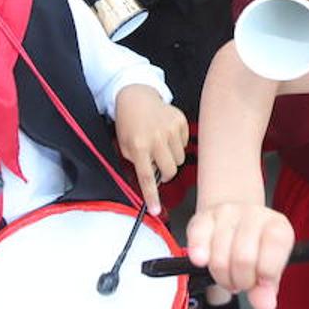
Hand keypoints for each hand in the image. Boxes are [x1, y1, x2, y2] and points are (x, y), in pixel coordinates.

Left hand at [115, 85, 188, 214]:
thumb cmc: (129, 124)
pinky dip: (176, 145)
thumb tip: (151, 182)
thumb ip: (137, 164)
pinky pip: (184, 145)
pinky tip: (166, 135)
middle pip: (170, 171)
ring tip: (160, 146)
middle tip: (157, 165)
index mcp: (139, 146)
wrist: (136, 97)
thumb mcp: (125, 146)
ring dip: (171, 158)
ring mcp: (170, 129)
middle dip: (165, 173)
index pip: (147, 177)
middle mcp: (156, 138)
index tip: (157, 210)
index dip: (152, 196)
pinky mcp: (180, 122)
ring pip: (179, 160)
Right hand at [186, 202, 294, 308]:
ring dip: (221, 276)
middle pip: (243, 261)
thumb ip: (267, 289)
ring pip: (218, 258)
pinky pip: (197, 240)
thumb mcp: (270, 269)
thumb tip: (264, 306)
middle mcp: (255, 216)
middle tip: (241, 281)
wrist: (236, 220)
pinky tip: (204, 261)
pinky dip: (199, 256)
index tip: (260, 283)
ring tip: (228, 272)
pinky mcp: (204, 216)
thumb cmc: (257, 248)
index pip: (270, 263)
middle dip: (240, 281)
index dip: (262, 279)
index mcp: (278, 229)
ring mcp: (228, 213)